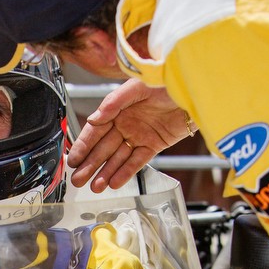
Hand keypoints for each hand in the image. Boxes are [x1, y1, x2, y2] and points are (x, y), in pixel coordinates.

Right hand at [68, 80, 193, 192]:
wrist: (194, 90)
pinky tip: (113, 182)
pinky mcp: (153, 145)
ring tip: (94, 187)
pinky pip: (136, 162)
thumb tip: (94, 118)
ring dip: (105, 173)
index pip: (95, 131)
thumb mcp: (137, 87)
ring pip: (118, 159)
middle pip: (103, 149)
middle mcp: (126, 124)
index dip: (83, 146)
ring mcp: (139, 136)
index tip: (73, 160)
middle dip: (90, 165)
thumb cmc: (167, 81)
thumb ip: (114, 102)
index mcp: (118, 109)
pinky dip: (125, 173)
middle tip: (78, 180)